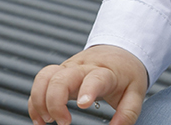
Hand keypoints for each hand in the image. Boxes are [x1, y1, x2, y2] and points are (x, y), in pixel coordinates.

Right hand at [28, 44, 148, 124]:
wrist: (120, 51)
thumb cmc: (126, 73)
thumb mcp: (135, 92)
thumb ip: (127, 113)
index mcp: (106, 72)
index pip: (95, 77)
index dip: (88, 90)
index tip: (83, 105)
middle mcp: (83, 68)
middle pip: (61, 77)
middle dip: (55, 102)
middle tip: (64, 122)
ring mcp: (69, 68)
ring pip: (45, 77)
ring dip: (40, 101)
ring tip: (47, 121)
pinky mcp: (59, 72)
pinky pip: (40, 82)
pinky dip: (35, 101)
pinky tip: (40, 118)